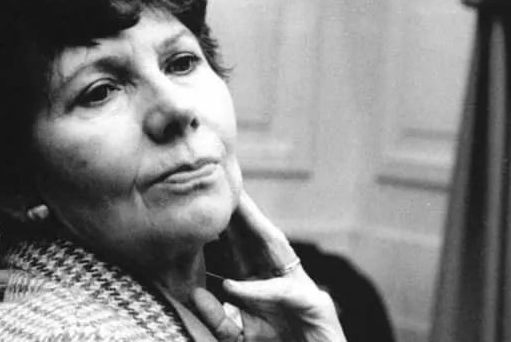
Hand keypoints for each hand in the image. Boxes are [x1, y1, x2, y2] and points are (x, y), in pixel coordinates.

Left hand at [191, 191, 345, 341]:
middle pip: (257, 237)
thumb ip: (219, 318)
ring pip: (276, 248)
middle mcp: (282, 277)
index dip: (224, 223)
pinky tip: (234, 286)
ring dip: (256, 225)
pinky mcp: (314, 305)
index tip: (204, 202)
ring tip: (237, 204)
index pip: (240, 246)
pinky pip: (282, 292)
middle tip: (220, 183)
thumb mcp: (241, 334)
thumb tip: (195, 296)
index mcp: (264, 281)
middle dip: (239, 211)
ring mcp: (301, 287)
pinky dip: (258, 290)